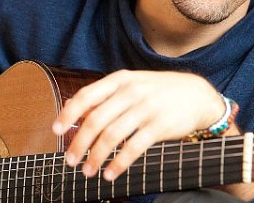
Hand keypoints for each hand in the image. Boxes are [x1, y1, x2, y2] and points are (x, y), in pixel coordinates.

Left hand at [52, 70, 224, 180]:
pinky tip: (110, 174)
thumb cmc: (157, 91)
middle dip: (79, 144)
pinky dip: (118, 164)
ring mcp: (145, 108)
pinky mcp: (159, 126)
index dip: (68, 115)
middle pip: (95, 120)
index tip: (56, 131)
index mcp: (120, 80)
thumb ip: (106, 96)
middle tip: (70, 160)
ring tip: (87, 171)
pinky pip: (133, 148)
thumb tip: (73, 110)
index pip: (86, 96)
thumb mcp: (131, 84)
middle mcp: (130, 92)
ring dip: (96, 157)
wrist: (197, 95)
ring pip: (111, 136)